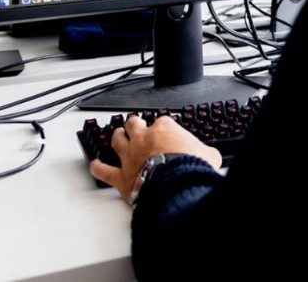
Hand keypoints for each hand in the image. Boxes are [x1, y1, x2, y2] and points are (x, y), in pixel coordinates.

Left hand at [89, 114, 223, 202]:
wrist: (174, 186)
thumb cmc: (190, 168)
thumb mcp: (209, 156)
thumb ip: (207, 153)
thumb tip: (212, 157)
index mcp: (164, 129)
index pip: (162, 121)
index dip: (164, 126)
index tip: (166, 130)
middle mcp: (143, 138)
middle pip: (133, 124)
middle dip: (134, 124)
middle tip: (135, 124)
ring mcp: (129, 156)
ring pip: (117, 140)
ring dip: (116, 138)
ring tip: (117, 136)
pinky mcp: (120, 176)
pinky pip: (104, 170)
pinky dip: (98, 168)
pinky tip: (95, 166)